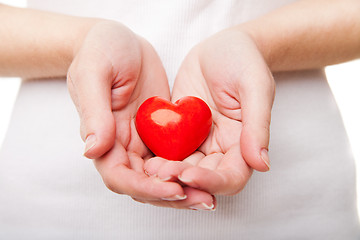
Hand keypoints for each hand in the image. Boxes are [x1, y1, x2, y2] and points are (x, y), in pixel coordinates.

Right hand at [67, 21, 213, 208]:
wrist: (120, 40)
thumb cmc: (101, 50)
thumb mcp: (94, 73)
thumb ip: (94, 112)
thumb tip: (92, 151)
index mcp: (103, 137)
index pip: (120, 176)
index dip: (145, 188)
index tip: (173, 187)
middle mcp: (122, 146)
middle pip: (145, 185)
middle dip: (172, 195)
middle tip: (203, 199)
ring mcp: (142, 141)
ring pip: (162, 176)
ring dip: (185, 188)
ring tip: (211, 195)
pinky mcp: (160, 132)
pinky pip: (175, 156)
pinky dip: (190, 168)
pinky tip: (210, 172)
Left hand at [145, 28, 274, 195]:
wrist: (221, 48)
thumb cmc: (244, 62)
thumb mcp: (255, 87)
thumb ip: (257, 125)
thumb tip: (262, 164)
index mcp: (242, 144)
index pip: (231, 177)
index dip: (210, 182)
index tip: (188, 174)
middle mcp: (220, 148)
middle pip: (203, 178)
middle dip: (182, 180)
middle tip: (161, 173)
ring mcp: (198, 141)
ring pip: (183, 168)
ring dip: (167, 173)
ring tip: (150, 169)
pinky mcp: (180, 132)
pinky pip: (168, 150)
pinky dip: (158, 157)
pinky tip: (144, 157)